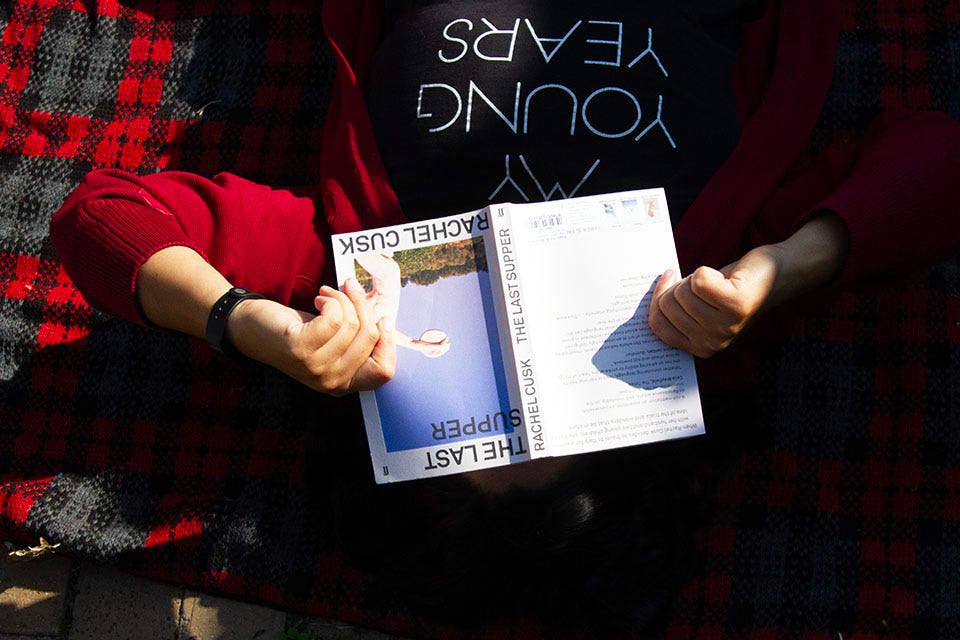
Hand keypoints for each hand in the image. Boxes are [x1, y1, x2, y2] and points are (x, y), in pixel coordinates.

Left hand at [227, 278, 396, 394]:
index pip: (384, 372)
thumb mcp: (333, 340)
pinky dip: (329, 300)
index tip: (382, 316)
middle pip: (370, 337)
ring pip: (352, 324)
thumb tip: (385, 316)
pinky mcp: (301, 349)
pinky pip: (334, 317)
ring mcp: (316, 368)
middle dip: (363, 305)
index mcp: (344, 384)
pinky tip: (318, 300)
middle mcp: (332, 382)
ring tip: (326, 295)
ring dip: (342, 298)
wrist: (251, 328)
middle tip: (350, 288)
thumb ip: (358, 338)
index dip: (389, 342)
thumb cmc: (296, 331)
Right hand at [649, 214, 847, 357]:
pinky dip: (707, 270)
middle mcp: (712, 342)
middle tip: (703, 284)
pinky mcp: (735, 305)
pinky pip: (698, 280)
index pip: (658, 325)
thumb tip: (647, 298)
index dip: (658, 298)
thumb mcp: (701, 307)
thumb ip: (676, 311)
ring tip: (717, 283)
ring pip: (682, 291)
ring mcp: (724, 326)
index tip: (668, 281)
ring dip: (695, 277)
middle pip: (667, 305)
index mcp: (700, 347)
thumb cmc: (734, 286)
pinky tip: (725, 278)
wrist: (778, 273)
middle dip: (679, 285)